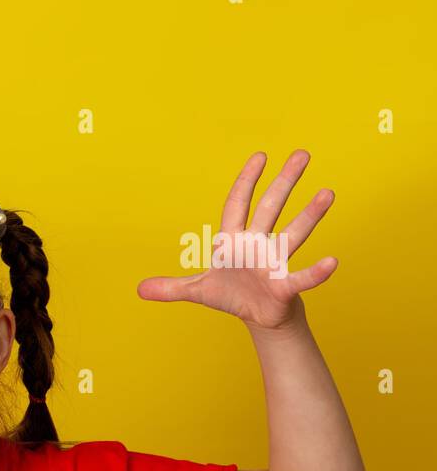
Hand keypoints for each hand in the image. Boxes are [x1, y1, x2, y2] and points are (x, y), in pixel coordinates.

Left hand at [137, 149, 337, 331]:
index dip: (245, 181)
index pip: (236, 205)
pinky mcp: (285, 286)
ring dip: (310, 215)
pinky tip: (332, 262)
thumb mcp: (197, 291)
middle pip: (270, 209)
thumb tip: (138, 289)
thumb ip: (171, 288)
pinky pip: (302, 277)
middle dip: (284, 182)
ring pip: (293, 234)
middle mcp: (257, 245)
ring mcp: (273, 263)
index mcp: (233, 242)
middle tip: (303, 154)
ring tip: (328, 193)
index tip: (260, 156)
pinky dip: (316, 272)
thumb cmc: (232, 295)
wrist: (258, 316)